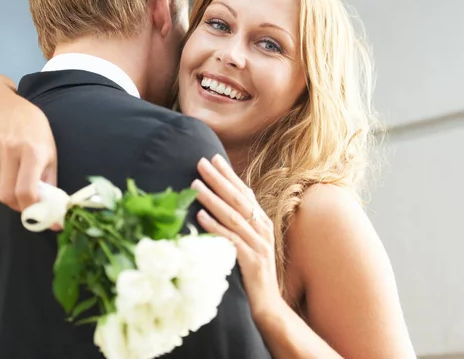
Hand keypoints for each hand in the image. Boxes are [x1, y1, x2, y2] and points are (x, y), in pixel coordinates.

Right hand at [0, 97, 56, 211]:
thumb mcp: (51, 158)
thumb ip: (50, 187)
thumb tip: (52, 218)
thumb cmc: (38, 137)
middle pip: (5, 194)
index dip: (28, 208)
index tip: (33, 211)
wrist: (15, 111)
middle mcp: (11, 149)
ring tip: (12, 186)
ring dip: (2, 195)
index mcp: (33, 153)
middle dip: (15, 204)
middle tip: (22, 201)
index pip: (25, 191)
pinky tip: (1, 175)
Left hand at [192, 155, 281, 319]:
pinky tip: (200, 217)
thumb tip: (215, 203)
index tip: (213, 158)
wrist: (268, 305)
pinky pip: (231, 240)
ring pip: (233, 217)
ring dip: (212, 199)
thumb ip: (237, 222)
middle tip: (200, 163)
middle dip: (218, 179)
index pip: (244, 192)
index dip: (229, 175)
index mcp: (262, 222)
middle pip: (238, 199)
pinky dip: (215, 227)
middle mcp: (262, 229)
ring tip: (195, 185)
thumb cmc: (253, 272)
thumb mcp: (248, 242)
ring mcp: (258, 245)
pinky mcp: (252, 261)